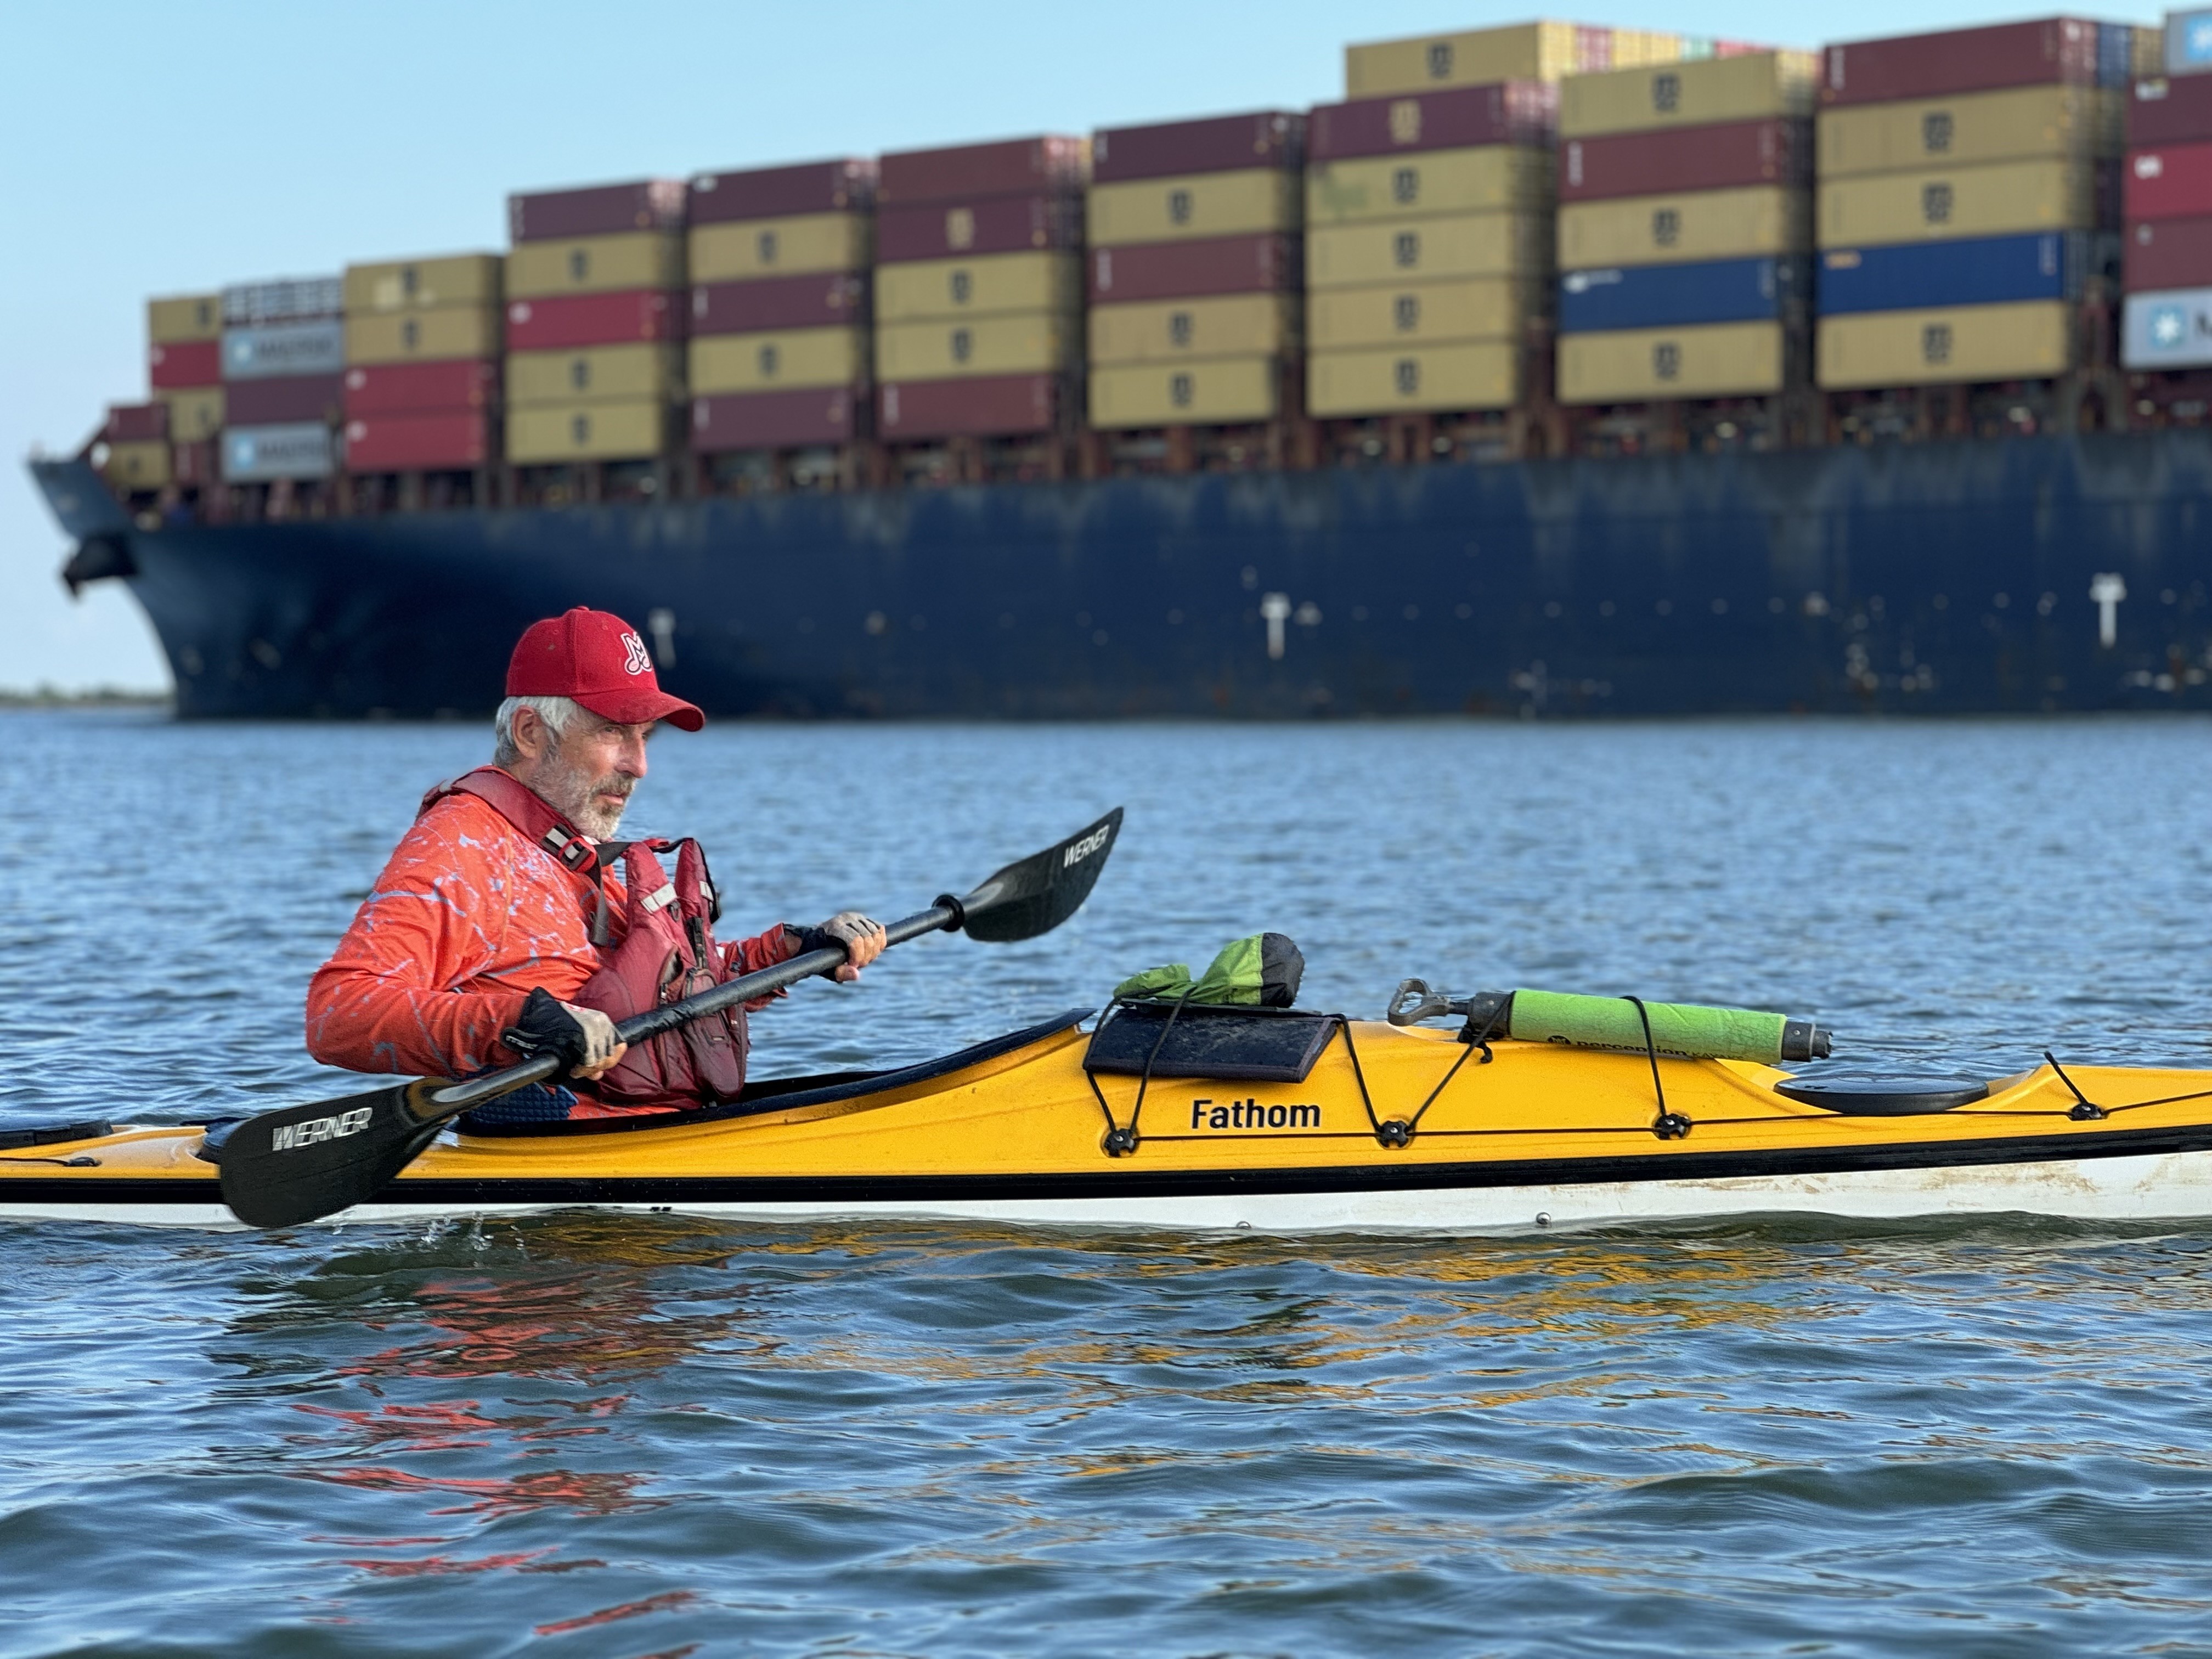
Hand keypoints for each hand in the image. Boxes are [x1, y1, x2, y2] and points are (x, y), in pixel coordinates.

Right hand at [501, 987, 628, 1078]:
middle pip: (609, 1058)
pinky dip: (579, 1070)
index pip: (618, 1048)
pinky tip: (571, 1068)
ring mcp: (592, 1030)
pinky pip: (588, 1063)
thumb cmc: (552, 1026)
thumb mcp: (579, 1033)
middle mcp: (601, 1024)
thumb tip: (599, 1074)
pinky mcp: (581, 1037)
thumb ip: (593, 1053)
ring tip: (573, 1068)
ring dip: (586, 1071)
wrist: (532, 1015)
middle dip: (594, 1068)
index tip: (593, 1066)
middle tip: (579, 1069)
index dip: (606, 1062)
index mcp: (603, 1020)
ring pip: (599, 1062)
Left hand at [817, 911, 885, 981]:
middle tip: (859, 964)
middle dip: (867, 956)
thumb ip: (841, 973)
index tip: (854, 965)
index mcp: (834, 928)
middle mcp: (846, 919)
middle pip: (868, 939)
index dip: (858, 956)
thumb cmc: (821, 956)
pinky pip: (879, 929)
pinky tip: (871, 951)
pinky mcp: (864, 919)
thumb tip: (856, 974)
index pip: (855, 940)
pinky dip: (879, 942)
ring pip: (876, 934)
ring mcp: (856, 917)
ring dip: (874, 951)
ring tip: (864, 959)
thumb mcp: (827, 968)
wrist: (818, 939)